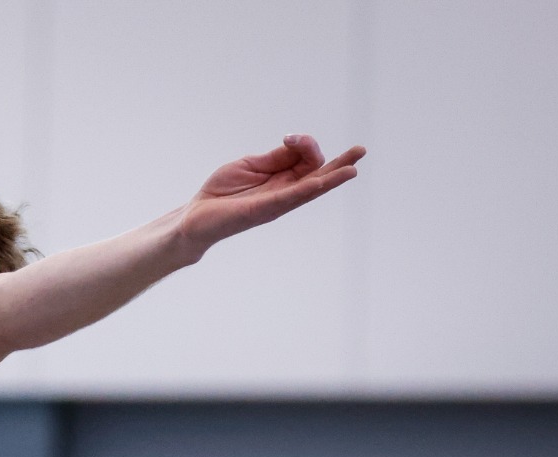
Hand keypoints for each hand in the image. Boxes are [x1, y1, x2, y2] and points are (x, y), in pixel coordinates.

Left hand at [179, 134, 363, 254]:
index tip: (289, 137)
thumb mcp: (251, 165)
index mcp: (281, 178)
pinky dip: (306, 188)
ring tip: (352, 169)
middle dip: (339, 163)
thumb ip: (275, 157)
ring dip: (332, 177)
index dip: (305, 143)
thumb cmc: (223, 192)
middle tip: (361, 151)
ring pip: (310, 188)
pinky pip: (290, 198)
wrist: (196, 217)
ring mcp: (276, 202)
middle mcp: (284, 192)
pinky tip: (321, 181)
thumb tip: (296, 143)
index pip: (306, 158)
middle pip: (317, 175)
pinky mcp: (263, 210)